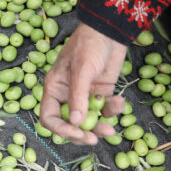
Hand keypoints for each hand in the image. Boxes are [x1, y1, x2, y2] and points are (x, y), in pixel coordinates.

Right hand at [39, 23, 126, 144]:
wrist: (110, 31)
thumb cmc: (89, 45)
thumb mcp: (81, 69)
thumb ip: (78, 96)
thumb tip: (76, 122)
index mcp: (55, 88)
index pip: (50, 116)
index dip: (61, 129)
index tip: (78, 133)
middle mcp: (68, 95)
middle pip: (69, 123)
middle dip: (81, 133)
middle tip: (95, 138)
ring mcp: (85, 95)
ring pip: (89, 121)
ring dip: (100, 126)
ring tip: (111, 127)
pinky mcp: (101, 93)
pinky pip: (105, 110)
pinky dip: (113, 110)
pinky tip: (119, 100)